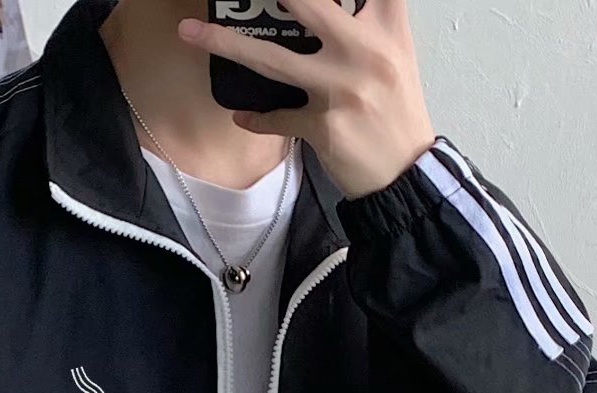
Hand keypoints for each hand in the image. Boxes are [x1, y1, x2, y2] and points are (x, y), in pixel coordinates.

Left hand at [177, 0, 435, 199]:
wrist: (405, 172)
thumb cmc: (396, 109)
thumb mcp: (395, 52)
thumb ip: (368, 20)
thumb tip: (316, 10)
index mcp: (386, 26)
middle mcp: (364, 50)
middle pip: (308, 4)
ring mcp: (340, 88)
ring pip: (273, 60)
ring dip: (227, 45)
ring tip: (191, 34)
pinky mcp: (323, 126)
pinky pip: (277, 119)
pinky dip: (256, 118)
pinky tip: (240, 115)